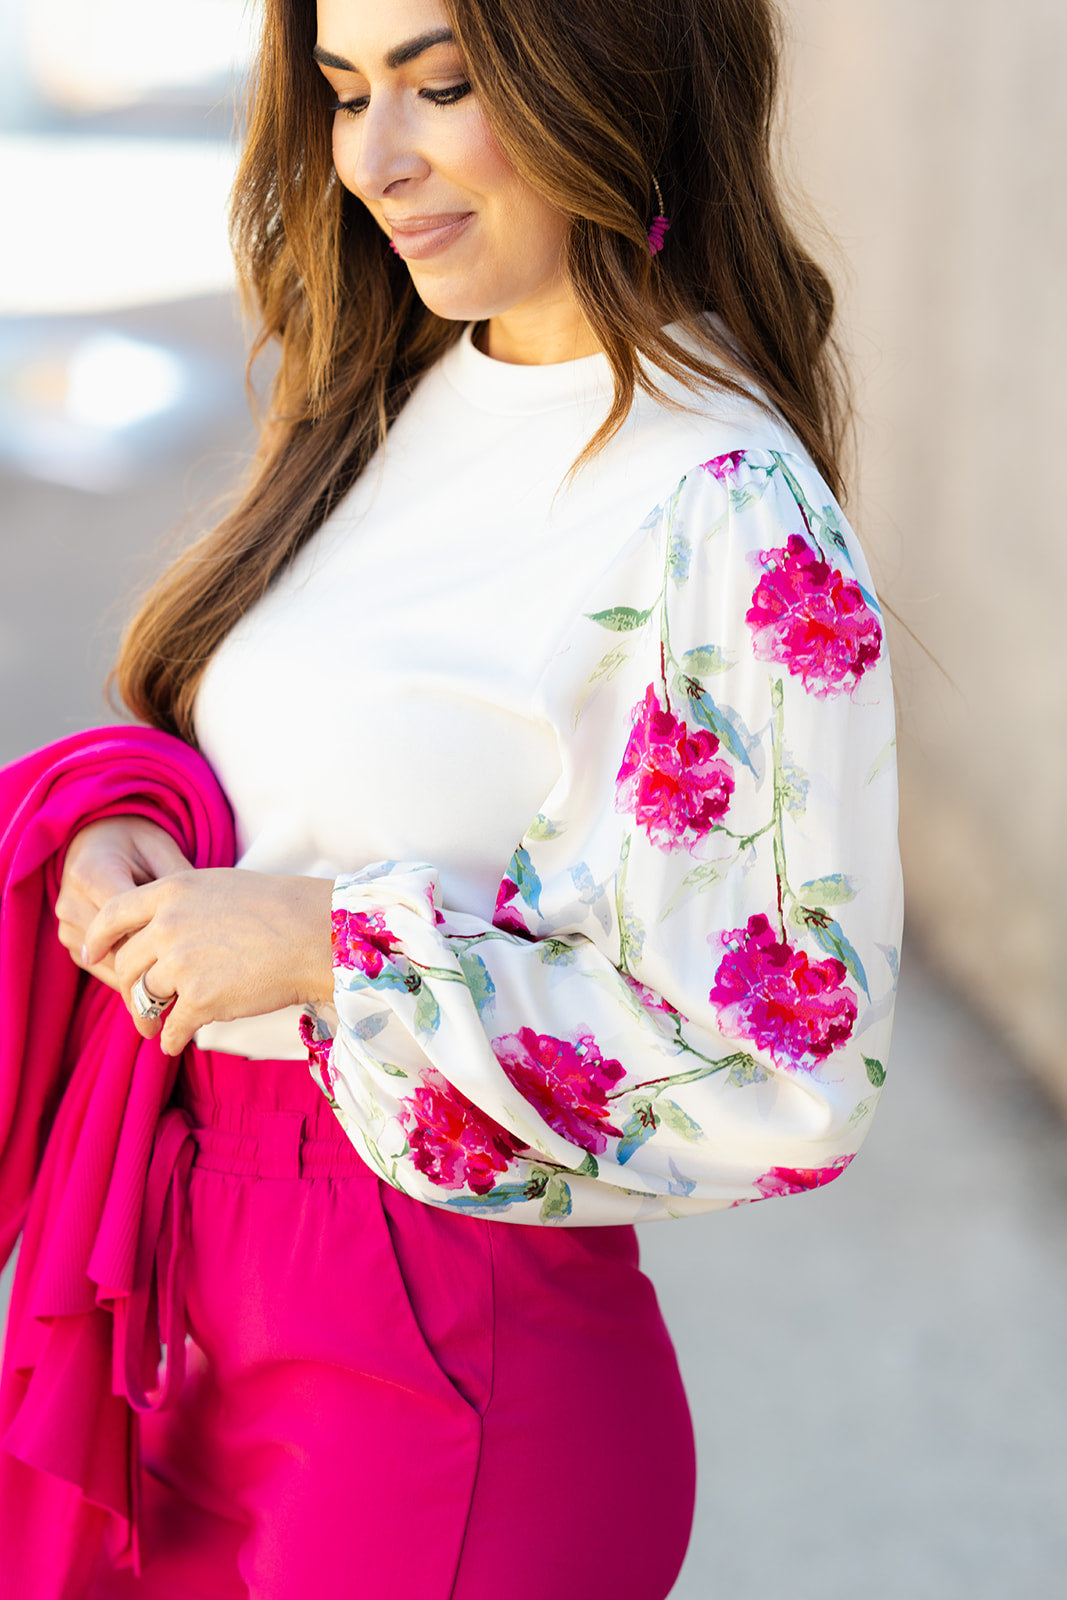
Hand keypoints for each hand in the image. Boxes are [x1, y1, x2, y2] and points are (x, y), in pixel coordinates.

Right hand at [55, 816, 193, 992]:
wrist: (99, 843)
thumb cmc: (136, 845)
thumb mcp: (161, 849)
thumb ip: (177, 879)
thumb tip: (202, 915)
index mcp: (91, 872)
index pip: (129, 918)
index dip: (163, 932)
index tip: (195, 941)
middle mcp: (70, 903)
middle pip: (120, 946)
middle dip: (157, 954)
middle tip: (194, 961)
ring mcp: (67, 927)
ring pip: (113, 964)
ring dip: (145, 968)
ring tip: (180, 965)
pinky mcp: (71, 946)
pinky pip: (105, 971)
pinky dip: (133, 973)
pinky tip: (159, 967)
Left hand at [83, 869, 334, 1054]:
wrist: (315, 934)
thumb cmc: (279, 909)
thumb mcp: (219, 888)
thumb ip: (182, 907)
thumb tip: (159, 934)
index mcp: (172, 892)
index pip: (113, 913)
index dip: (97, 937)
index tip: (92, 954)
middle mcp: (168, 925)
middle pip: (127, 963)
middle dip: (130, 987)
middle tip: (139, 1003)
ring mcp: (182, 963)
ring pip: (145, 996)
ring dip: (147, 1017)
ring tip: (155, 1028)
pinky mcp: (200, 1000)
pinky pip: (171, 1027)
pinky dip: (170, 1039)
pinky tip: (175, 1043)